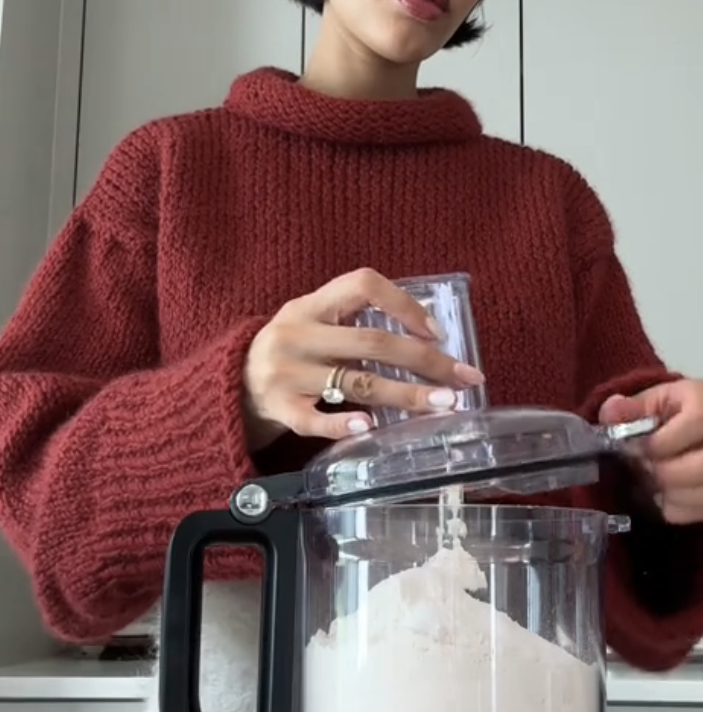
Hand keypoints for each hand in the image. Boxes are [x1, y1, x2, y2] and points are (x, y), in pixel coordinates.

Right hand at [242, 268, 484, 448]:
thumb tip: (430, 336)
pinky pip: (315, 419)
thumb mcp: (313, 321)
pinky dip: (344, 423)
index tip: (438, 332)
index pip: (363, 285)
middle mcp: (298, 333)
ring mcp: (286, 373)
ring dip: (405, 395)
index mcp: (311, 305)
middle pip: (372, 342)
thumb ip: (356, 321)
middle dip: (425, 360)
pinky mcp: (279, 409)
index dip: (404, 304)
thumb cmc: (291, 350)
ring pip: (356, 383)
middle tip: (463, 378)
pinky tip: (372, 427)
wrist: (230, 383)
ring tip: (444, 404)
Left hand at [598, 378, 702, 524]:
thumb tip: (614, 408)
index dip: (668, 439)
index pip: (702, 418)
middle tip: (647, 471)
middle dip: (678, 472)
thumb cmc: (653, 416)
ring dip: (679, 494)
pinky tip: (660, 499)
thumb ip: (624, 410)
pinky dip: (679, 510)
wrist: (666, 434)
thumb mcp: (636, 406)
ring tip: (652, 485)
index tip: (641, 449)